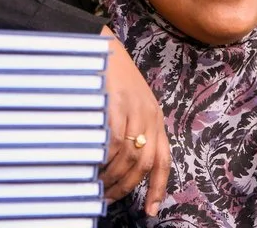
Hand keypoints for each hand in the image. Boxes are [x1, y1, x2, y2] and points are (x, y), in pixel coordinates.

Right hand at [100, 26, 170, 216]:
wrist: (100, 45)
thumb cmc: (111, 76)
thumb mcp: (131, 102)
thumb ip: (132, 129)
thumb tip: (119, 164)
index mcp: (155, 117)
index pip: (162, 160)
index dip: (157, 188)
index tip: (150, 211)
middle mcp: (149, 116)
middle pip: (144, 163)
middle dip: (127, 187)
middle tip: (109, 199)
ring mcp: (134, 110)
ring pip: (128, 156)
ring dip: (112, 177)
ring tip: (97, 187)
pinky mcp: (116, 104)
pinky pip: (113, 141)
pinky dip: (105, 159)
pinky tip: (94, 166)